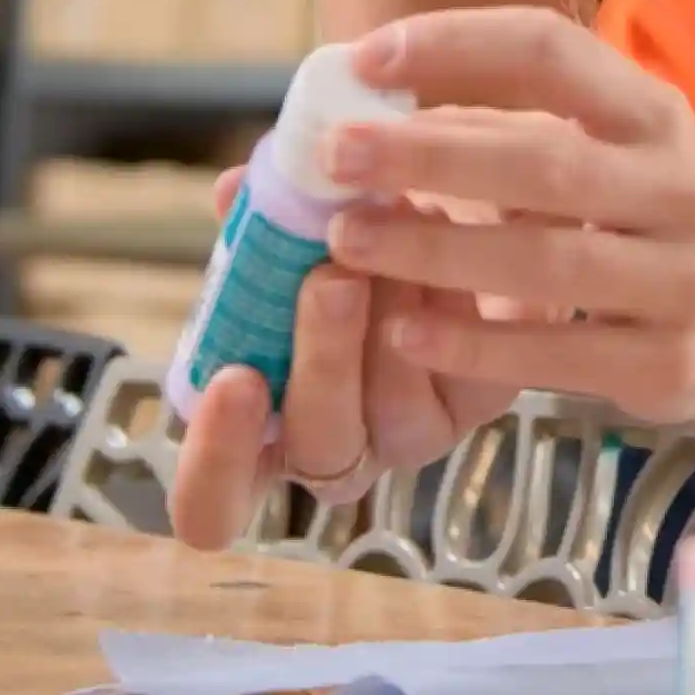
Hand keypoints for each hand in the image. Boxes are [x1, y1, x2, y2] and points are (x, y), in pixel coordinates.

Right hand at [169, 157, 516, 553]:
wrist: (457, 223)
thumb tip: (233, 189)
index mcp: (260, 428)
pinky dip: (450, 303)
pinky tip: (446, 239)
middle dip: (323, 358)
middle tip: (332, 278)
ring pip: (395, 409)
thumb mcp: (292, 236)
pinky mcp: (482, 399)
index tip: (231, 380)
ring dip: (390, 317)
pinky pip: (467, 372)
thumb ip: (260, 226)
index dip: (215, 461)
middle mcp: (335, 444)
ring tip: (397, 230)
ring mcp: (410, 432)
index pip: (212, 504)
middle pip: (318, 444)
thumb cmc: (345, 245)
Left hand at [314, 8, 694, 422]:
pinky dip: (472, 344)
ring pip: (547, 260)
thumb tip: (362, 109)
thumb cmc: (625, 215)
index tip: (366, 57)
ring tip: (346, 239)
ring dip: (435, 251)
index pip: (554, 52)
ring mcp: (679, 277)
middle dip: (431, 154)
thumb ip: (492, 128)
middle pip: (548, 161)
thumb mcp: (588, 152)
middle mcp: (677, 186)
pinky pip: (556, 355)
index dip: (458, 46)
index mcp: (651, 114)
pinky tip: (403, 333)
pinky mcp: (665, 361)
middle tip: (336, 154)